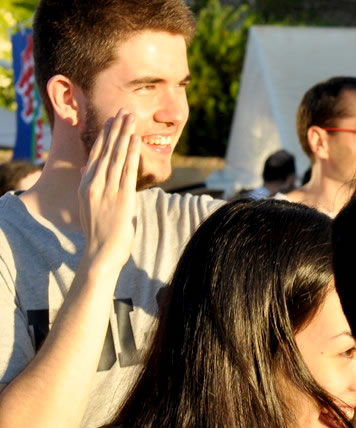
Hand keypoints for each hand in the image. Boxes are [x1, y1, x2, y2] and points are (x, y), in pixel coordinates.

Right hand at [78, 110, 140, 271]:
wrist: (101, 252)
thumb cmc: (99, 233)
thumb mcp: (88, 206)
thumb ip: (91, 188)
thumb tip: (89, 172)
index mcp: (86, 185)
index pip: (96, 154)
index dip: (104, 136)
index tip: (111, 121)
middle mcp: (94, 184)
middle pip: (106, 150)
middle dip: (116, 129)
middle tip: (123, 111)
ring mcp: (108, 190)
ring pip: (117, 156)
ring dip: (125, 135)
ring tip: (131, 118)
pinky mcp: (122, 198)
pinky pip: (128, 170)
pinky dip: (132, 153)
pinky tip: (135, 140)